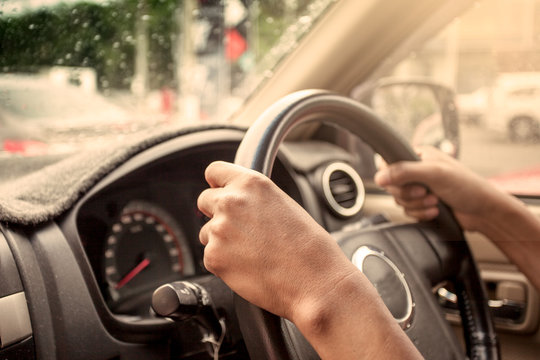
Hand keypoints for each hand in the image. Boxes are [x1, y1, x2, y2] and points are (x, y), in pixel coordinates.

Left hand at [197, 161, 357, 321]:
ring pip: (206, 232)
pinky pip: (210, 257)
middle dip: (216, 212)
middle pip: (205, 200)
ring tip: (251, 252)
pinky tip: (248, 266)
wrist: (314, 281)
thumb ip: (256, 199)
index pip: (214, 171)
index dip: (218, 184)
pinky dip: (224, 263)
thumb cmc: (309, 248)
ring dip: (221, 240)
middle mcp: (231, 201)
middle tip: (238, 229)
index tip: (220, 191)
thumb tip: (242, 203)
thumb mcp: (285, 205)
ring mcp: (219, 229)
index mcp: (252, 184)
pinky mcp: (213, 257)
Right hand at [374, 146, 502, 231]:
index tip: (404, 183)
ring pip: (399, 200)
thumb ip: (405, 172)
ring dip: (417, 205)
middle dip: (410, 194)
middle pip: (392, 185)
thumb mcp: (434, 173)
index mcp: (418, 155)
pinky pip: (408, 211)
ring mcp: (419, 188)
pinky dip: (420, 213)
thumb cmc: (467, 187)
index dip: (392, 177)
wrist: (483, 212)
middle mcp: (417, 170)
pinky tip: (435, 210)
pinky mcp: (422, 204)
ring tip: (435, 201)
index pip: (389, 163)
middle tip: (426, 192)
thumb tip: (379, 177)